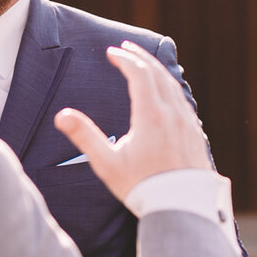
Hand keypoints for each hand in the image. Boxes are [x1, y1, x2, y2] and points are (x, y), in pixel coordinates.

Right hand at [54, 42, 209, 202]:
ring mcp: (186, 124)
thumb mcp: (108, 164)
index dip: (125, 60)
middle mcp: (172, 114)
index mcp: (151, 115)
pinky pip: (183, 102)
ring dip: (157, 70)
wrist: (182, 209)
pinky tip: (166, 95)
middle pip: (157, 74)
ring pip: (173, 86)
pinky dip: (170, 88)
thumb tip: (62, 116)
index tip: (112, 53)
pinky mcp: (195, 135)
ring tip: (145, 64)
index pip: (139, 75)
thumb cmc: (143, 188)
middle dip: (141, 57)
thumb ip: (85, 137)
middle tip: (126, 47)